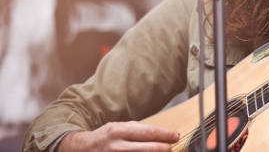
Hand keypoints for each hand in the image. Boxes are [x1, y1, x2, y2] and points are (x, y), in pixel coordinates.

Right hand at [59, 121, 179, 151]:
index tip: (175, 136)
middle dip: (165, 148)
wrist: (83, 149)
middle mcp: (118, 146)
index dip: (166, 135)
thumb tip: (161, 134)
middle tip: (171, 147)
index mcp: (120, 131)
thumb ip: (138, 130)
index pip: (150, 132)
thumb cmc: (106, 137)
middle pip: (151, 148)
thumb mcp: (119, 127)